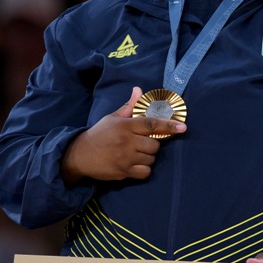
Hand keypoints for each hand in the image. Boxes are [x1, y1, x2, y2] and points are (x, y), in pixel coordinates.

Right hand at [61, 87, 185, 182]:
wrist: (80, 155)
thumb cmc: (99, 135)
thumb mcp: (112, 118)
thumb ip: (128, 106)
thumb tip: (138, 90)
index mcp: (125, 126)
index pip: (151, 124)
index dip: (169, 125)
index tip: (183, 127)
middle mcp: (127, 142)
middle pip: (154, 144)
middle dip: (153, 144)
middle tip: (143, 143)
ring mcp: (125, 158)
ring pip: (151, 159)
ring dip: (148, 156)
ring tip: (137, 153)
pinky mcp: (123, 172)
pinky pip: (145, 172)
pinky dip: (144, 169)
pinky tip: (136, 164)